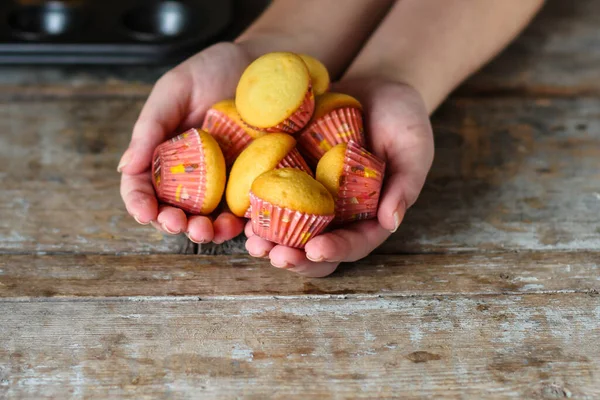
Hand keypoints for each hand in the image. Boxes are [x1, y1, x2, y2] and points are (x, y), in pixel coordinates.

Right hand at [118, 43, 249, 242]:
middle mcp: (187, 174)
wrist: (262, 67)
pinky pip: (240, 212)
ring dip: (202, 232)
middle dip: (171, 223)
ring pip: (204, 218)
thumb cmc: (211, 70)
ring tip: (206, 232)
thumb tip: (126, 168)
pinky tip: (239, 226)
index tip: (144, 212)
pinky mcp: (247, 184)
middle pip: (171, 209)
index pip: (141, 185)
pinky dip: (237, 225)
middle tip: (178, 224)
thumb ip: (150, 126)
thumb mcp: (174, 90)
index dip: (138, 202)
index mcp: (161, 154)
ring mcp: (219, 182)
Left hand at [245, 78, 433, 276]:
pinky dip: (256, 209)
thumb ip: (406, 182)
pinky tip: (240, 213)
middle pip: (315, 246)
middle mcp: (338, 213)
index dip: (336, 250)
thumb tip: (391, 221)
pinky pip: (271, 198)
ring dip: (269, 241)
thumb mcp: (412, 145)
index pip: (354, 242)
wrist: (375, 88)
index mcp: (369, 214)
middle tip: (274, 256)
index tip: (315, 250)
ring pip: (288, 231)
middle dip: (295, 257)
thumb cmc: (402, 118)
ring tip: (252, 242)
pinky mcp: (290, 176)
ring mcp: (312, 196)